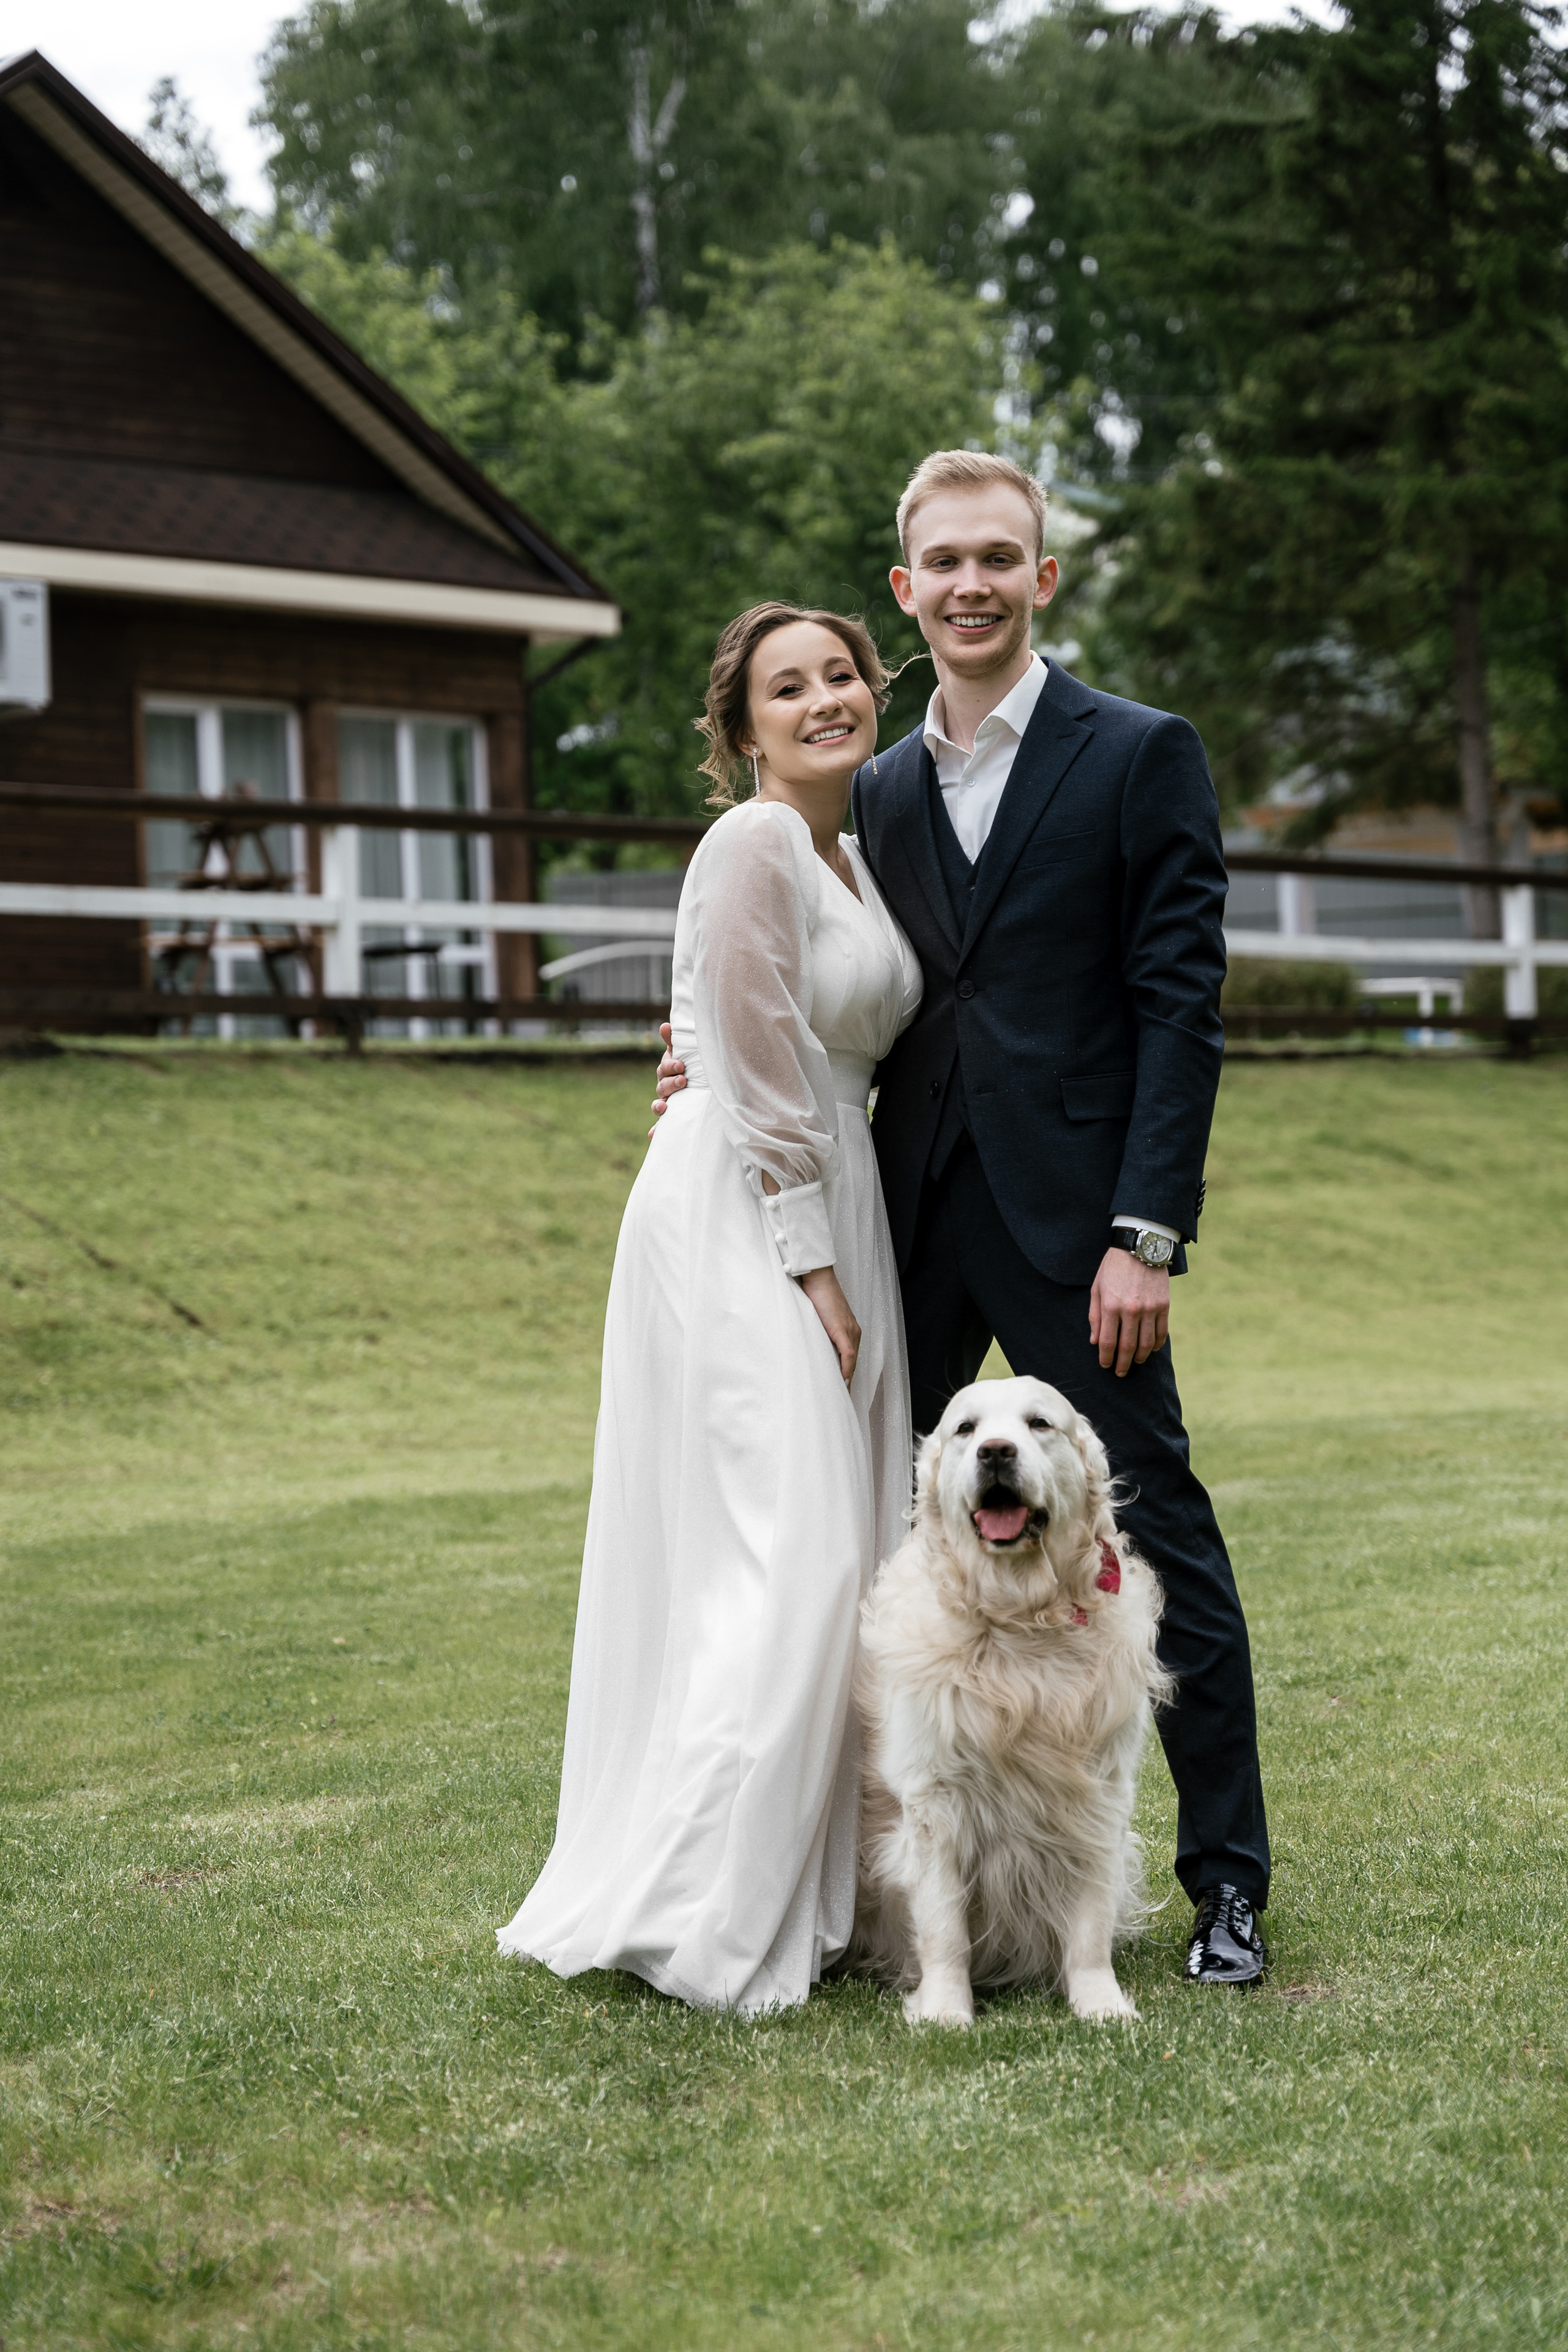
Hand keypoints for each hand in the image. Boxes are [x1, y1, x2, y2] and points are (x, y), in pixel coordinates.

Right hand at [648, 1021, 687, 1136]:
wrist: (700, 1086)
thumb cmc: (689, 1068)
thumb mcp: (683, 1054)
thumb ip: (674, 1041)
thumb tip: (665, 1025)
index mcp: (667, 1072)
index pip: (665, 1068)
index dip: (671, 1066)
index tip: (681, 1065)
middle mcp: (664, 1088)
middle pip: (662, 1086)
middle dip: (670, 1083)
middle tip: (682, 1081)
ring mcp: (666, 1103)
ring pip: (659, 1105)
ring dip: (659, 1105)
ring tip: (664, 1106)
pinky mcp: (670, 1118)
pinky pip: (661, 1125)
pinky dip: (656, 1130)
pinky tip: (652, 1135)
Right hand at [799, 1266, 860, 1384]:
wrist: (818, 1278)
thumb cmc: (817, 1295)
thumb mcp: (820, 1319)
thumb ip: (821, 1333)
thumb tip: (814, 1346)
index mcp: (850, 1330)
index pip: (851, 1358)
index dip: (847, 1374)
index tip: (842, 1389)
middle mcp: (854, 1331)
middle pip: (854, 1363)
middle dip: (848, 1381)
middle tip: (841, 1399)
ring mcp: (850, 1331)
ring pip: (852, 1361)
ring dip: (847, 1379)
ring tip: (840, 1395)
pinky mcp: (842, 1329)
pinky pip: (848, 1354)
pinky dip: (845, 1368)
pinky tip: (842, 1379)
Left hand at [1089, 1248, 1169, 1376]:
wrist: (1139, 1247)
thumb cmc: (1113, 1267)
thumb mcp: (1097, 1288)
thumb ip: (1095, 1316)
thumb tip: (1095, 1341)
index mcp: (1111, 1306)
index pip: (1108, 1342)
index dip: (1106, 1358)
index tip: (1105, 1366)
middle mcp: (1131, 1311)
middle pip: (1127, 1347)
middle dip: (1123, 1364)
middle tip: (1120, 1373)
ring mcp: (1150, 1309)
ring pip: (1146, 1344)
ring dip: (1140, 1358)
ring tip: (1136, 1363)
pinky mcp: (1164, 1305)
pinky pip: (1162, 1332)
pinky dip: (1157, 1345)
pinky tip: (1151, 1350)